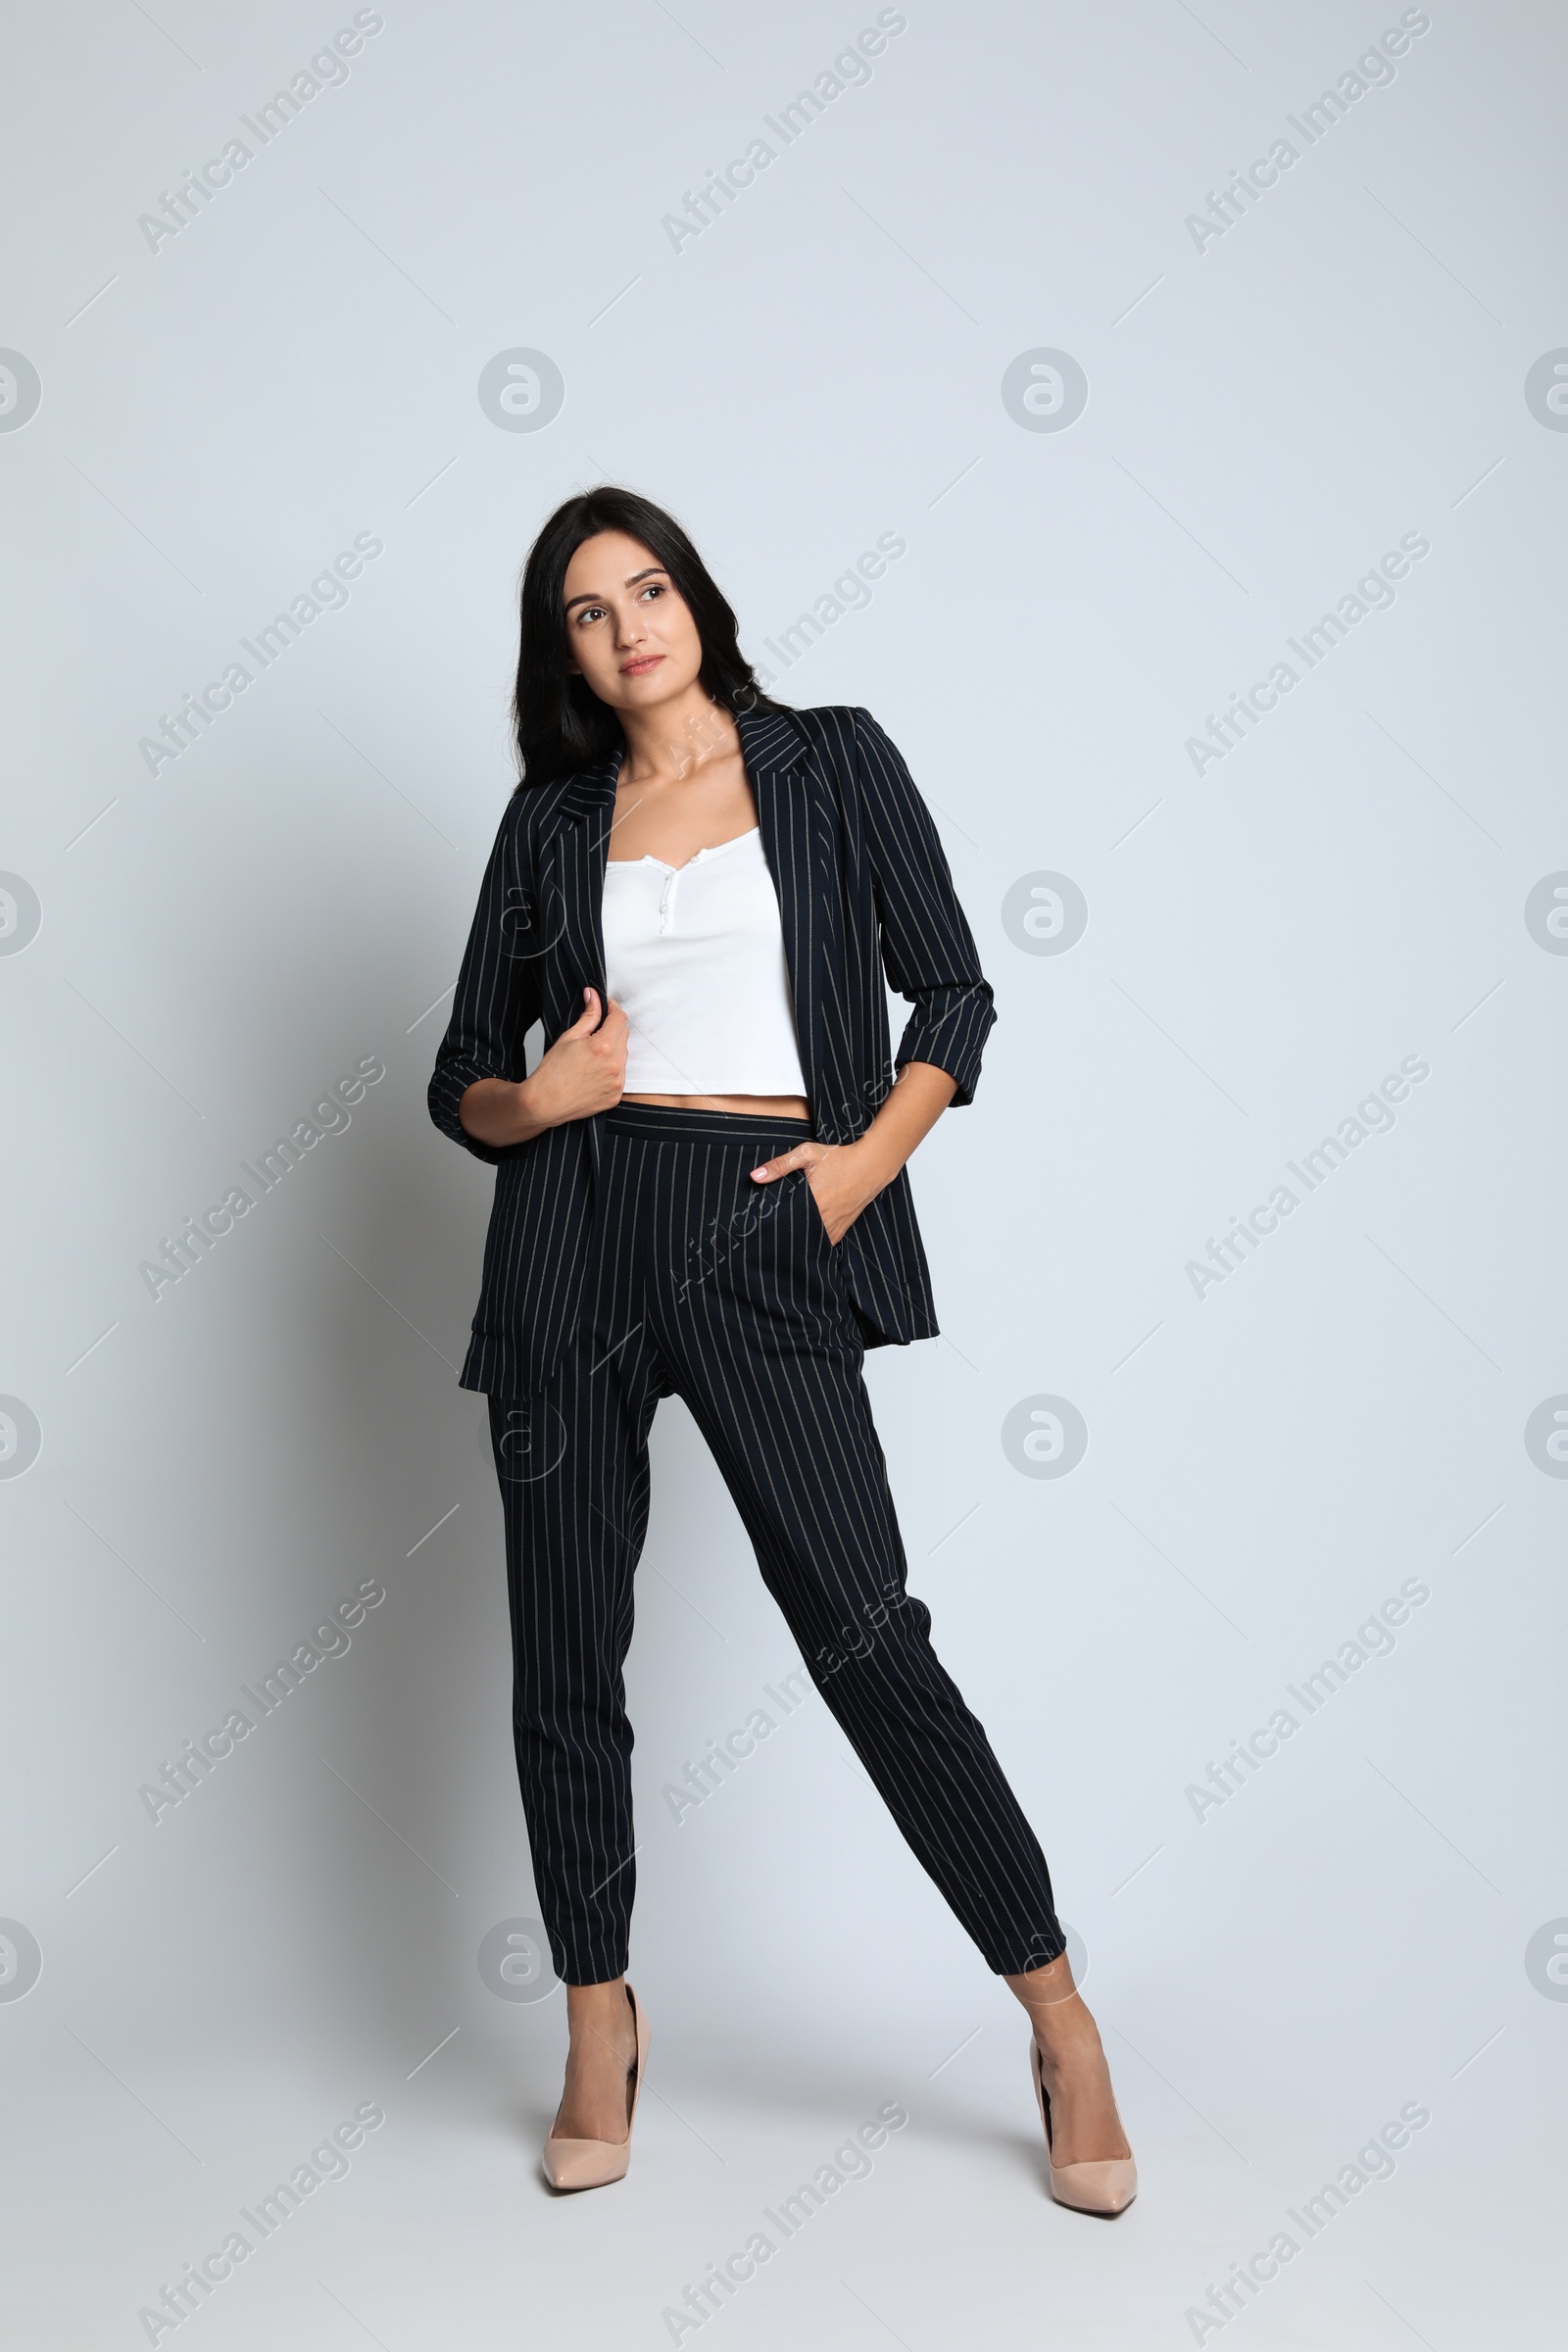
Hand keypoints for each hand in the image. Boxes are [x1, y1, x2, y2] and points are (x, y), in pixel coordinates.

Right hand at [456, 988, 626, 1146]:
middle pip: (624, 1035)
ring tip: (590, 1055)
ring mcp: (617, 1082)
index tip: (605, 1005)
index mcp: (603, 1047)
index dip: (613, 1007)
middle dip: (612, 1027)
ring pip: (623, 1055)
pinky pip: (621, 1074)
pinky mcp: (616, 1095)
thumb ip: (588, 1015)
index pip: (620, 1018)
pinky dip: (611, 1068)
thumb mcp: (569, 1037)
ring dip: (613, 1049)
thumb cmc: (551, 1072)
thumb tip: (594, 996)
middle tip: (594, 1030)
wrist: (544, 1103)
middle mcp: (615, 1065)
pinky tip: (593, 1070)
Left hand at [748, 1137, 883, 1245]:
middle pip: (794, 1234)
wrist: (871, 1165)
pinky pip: (825, 1243)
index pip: (783, 1221)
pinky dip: (814, 1242)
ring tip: (783, 1236)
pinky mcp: (842, 1228)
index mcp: (812, 1200)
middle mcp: (823, 1217)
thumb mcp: (807, 1154)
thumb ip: (780, 1165)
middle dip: (781, 1233)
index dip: (770, 1224)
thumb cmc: (839, 1157)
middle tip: (766, 1232)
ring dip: (797, 1239)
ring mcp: (833, 1225)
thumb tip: (754, 1176)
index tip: (759, 1224)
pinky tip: (804, 1237)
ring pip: (809, 1242)